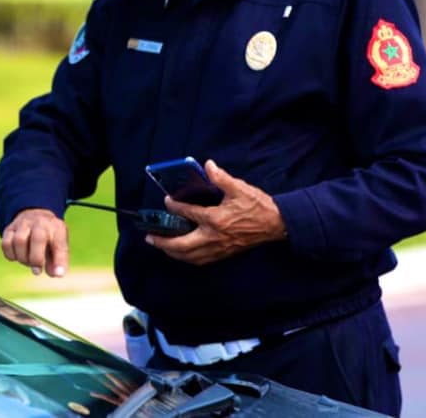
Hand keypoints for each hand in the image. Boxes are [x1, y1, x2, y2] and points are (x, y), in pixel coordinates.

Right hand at [0, 208, 68, 276]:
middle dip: (36, 259)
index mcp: (57, 228)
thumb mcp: (59, 245)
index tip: (58, 274)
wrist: (35, 216)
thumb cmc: (49, 237)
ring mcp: (24, 224)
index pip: (60, 244)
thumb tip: (56, 274)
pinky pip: (6, 243)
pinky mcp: (10, 228)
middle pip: (38, 239)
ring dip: (23, 258)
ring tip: (27, 262)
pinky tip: (17, 256)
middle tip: (37, 271)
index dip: (59, 260)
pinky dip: (10, 255)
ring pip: (19, 241)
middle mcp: (40, 223)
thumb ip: (59, 261)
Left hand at [145, 160, 286, 264]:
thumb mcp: (239, 188)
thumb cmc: (257, 206)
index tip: (167, 202)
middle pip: (182, 245)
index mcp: (215, 219)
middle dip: (163, 242)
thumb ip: (221, 177)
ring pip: (189, 256)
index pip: (188, 213)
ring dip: (173, 252)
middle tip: (150, 237)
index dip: (174, 207)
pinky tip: (182, 254)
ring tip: (162, 246)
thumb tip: (208, 165)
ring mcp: (218, 248)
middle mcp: (214, 237)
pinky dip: (187, 258)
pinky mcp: (223, 254)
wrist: (275, 224)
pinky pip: (200, 260)